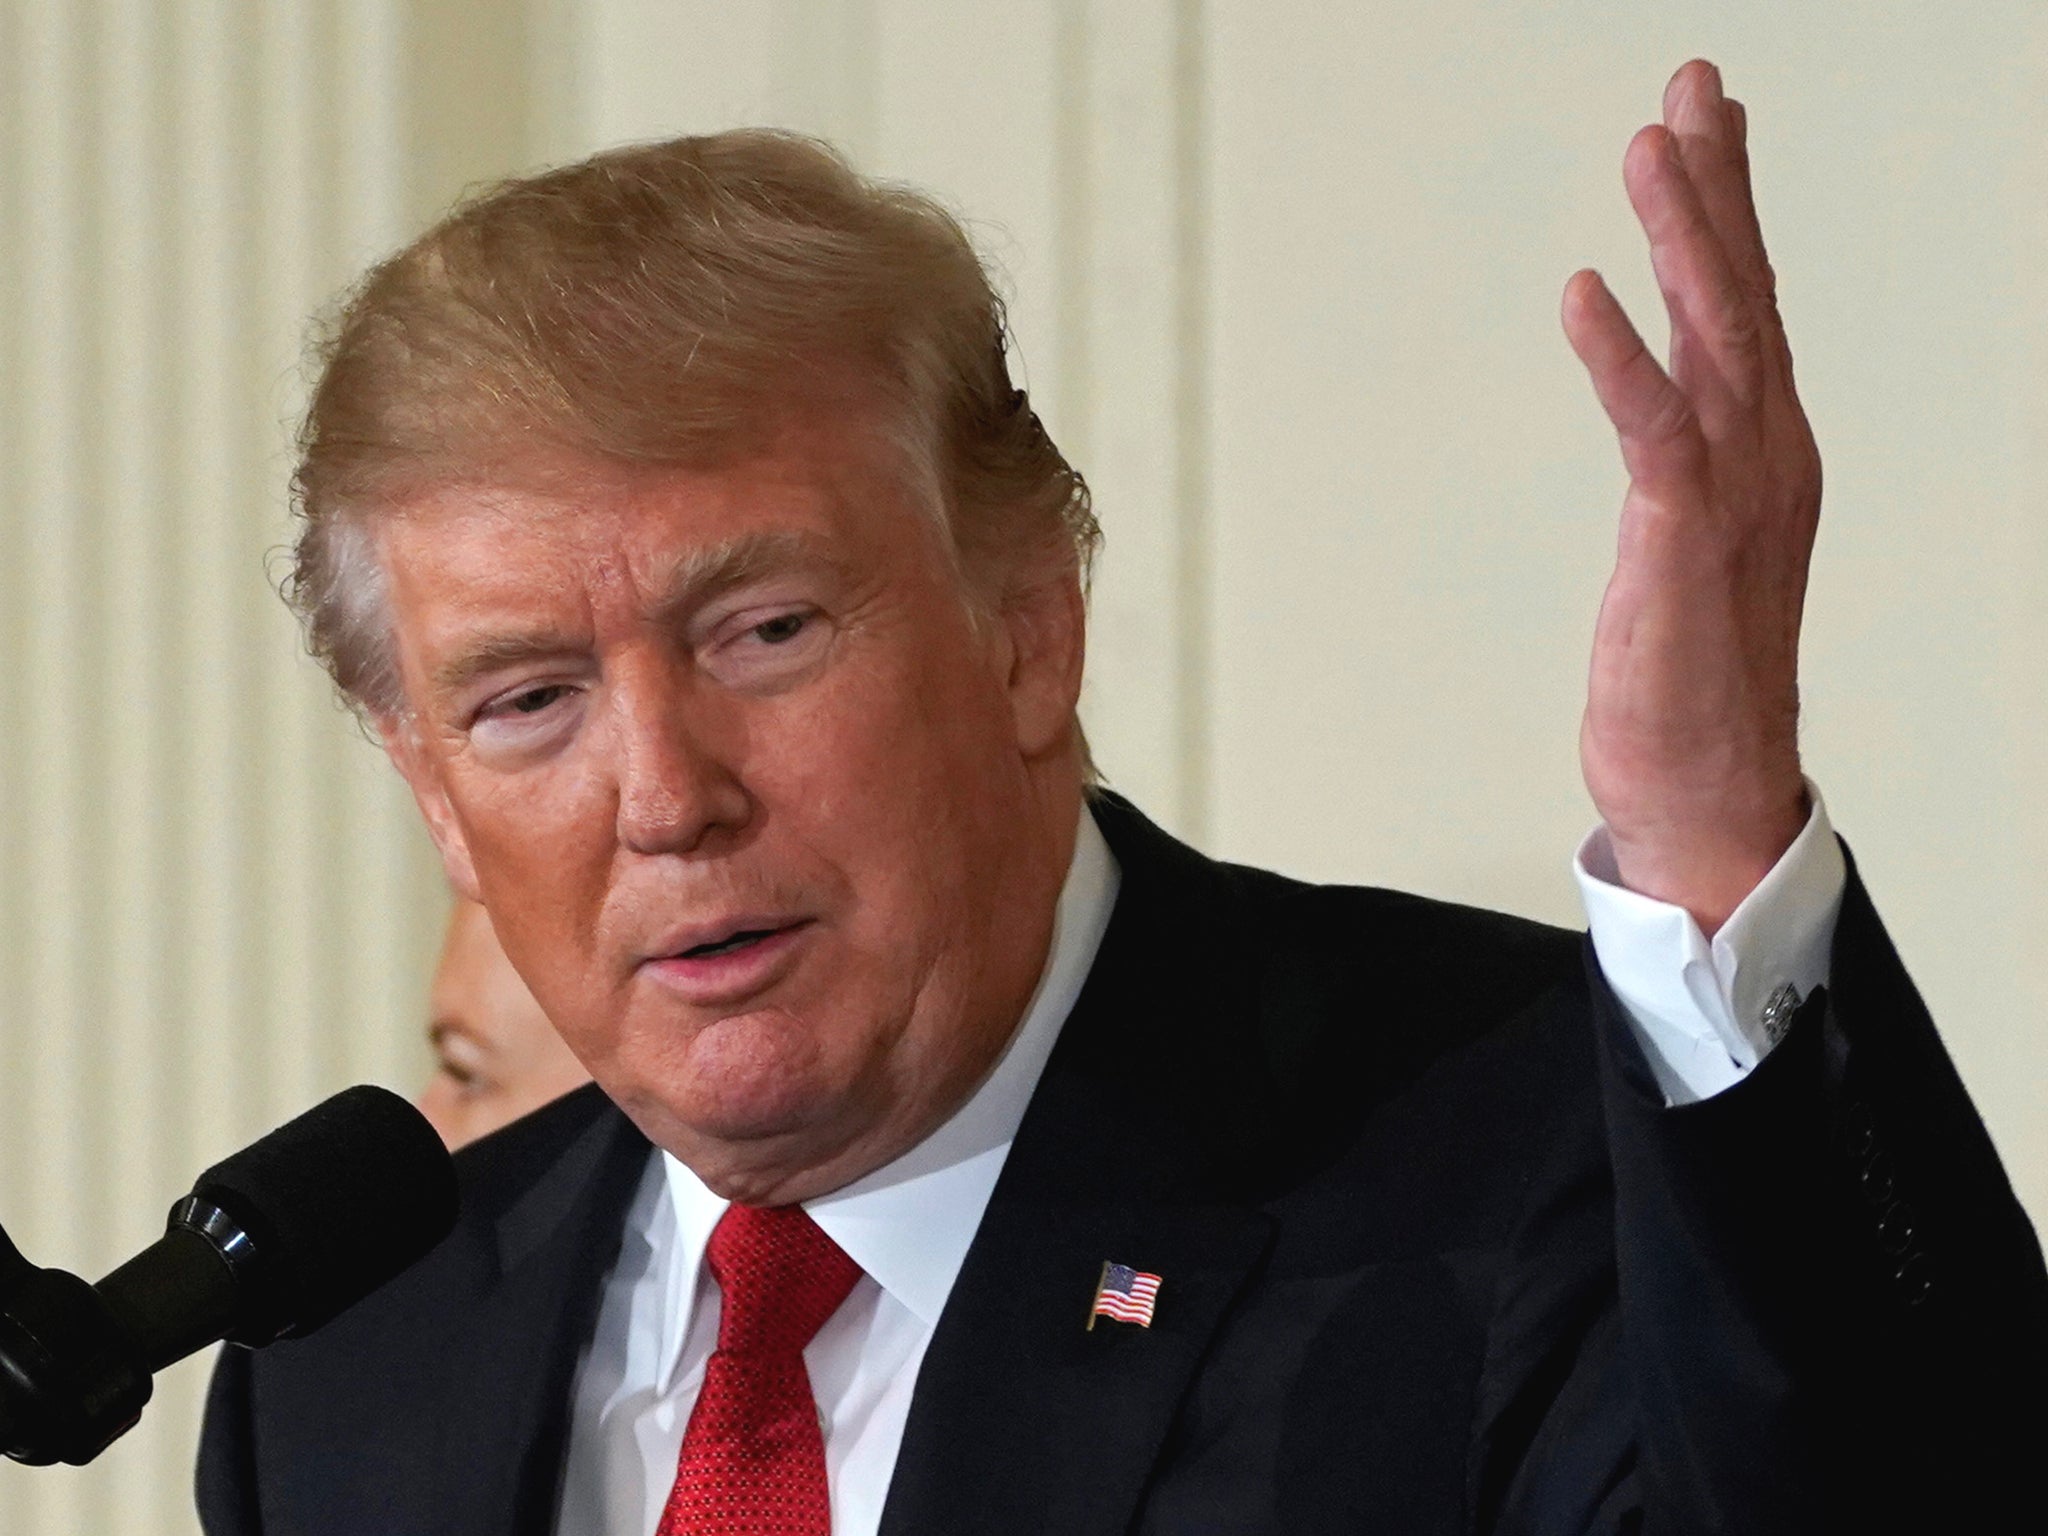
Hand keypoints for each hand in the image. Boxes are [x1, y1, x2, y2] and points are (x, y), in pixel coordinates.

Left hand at [1563, 60, 1819, 934]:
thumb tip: (1673, 407)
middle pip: (1741, 293)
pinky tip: (1584, 294)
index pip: (1748, 303)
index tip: (1711, 113)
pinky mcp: (1681, 546)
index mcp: (1766, 448)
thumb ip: (1687, 460)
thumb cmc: (1695, 669)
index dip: (1731, 203)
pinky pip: (1654, 434)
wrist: (1710, 787)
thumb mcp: (1693, 538)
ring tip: (1652, 144)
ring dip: (1684, 237)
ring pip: (1714, 340)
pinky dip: (1620, 360)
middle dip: (1715, 184)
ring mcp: (1735, 497)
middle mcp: (1766, 455)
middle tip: (1691, 83)